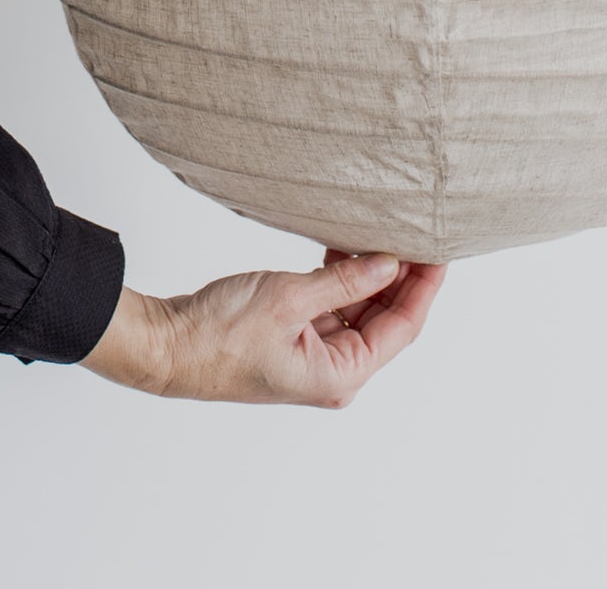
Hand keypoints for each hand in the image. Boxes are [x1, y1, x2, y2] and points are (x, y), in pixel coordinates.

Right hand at [78, 247, 446, 407]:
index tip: (439, 252)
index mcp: (340, 375)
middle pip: (383, 320)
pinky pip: (329, 306)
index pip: (401, 328)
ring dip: (369, 274)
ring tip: (383, 231)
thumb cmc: (219, 334)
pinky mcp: (290, 337)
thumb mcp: (289, 298)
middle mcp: (332, 371)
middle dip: (400, 277)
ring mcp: (310, 355)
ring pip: (357, 310)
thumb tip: (389, 263)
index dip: (422, 287)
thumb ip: (344, 281)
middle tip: (416, 233)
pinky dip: (339, 278)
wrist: (167, 346)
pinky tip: (343, 246)